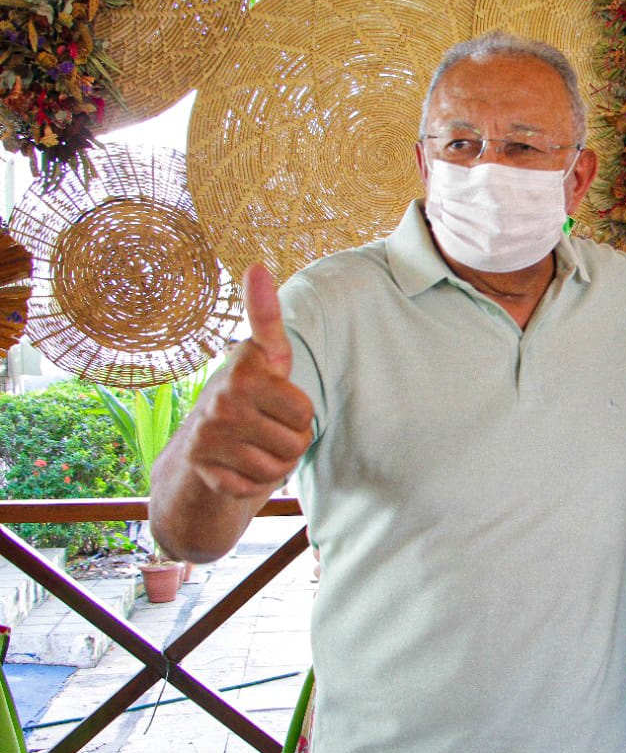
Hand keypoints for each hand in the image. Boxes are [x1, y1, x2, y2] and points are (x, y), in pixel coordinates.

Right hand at [182, 265, 313, 498]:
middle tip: (265, 431)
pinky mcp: (202, 468)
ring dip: (273, 465)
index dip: (299, 415)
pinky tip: (236, 469)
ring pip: (279, 466)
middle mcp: (222, 395)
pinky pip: (254, 487)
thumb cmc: (245, 401)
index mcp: (245, 367)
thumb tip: (256, 265)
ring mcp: (209, 433)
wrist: (194, 458)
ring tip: (252, 448)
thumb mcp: (263, 359)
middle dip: (290, 443)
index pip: (304, 409)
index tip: (270, 398)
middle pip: (297, 440)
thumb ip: (266, 318)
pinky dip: (252, 485)